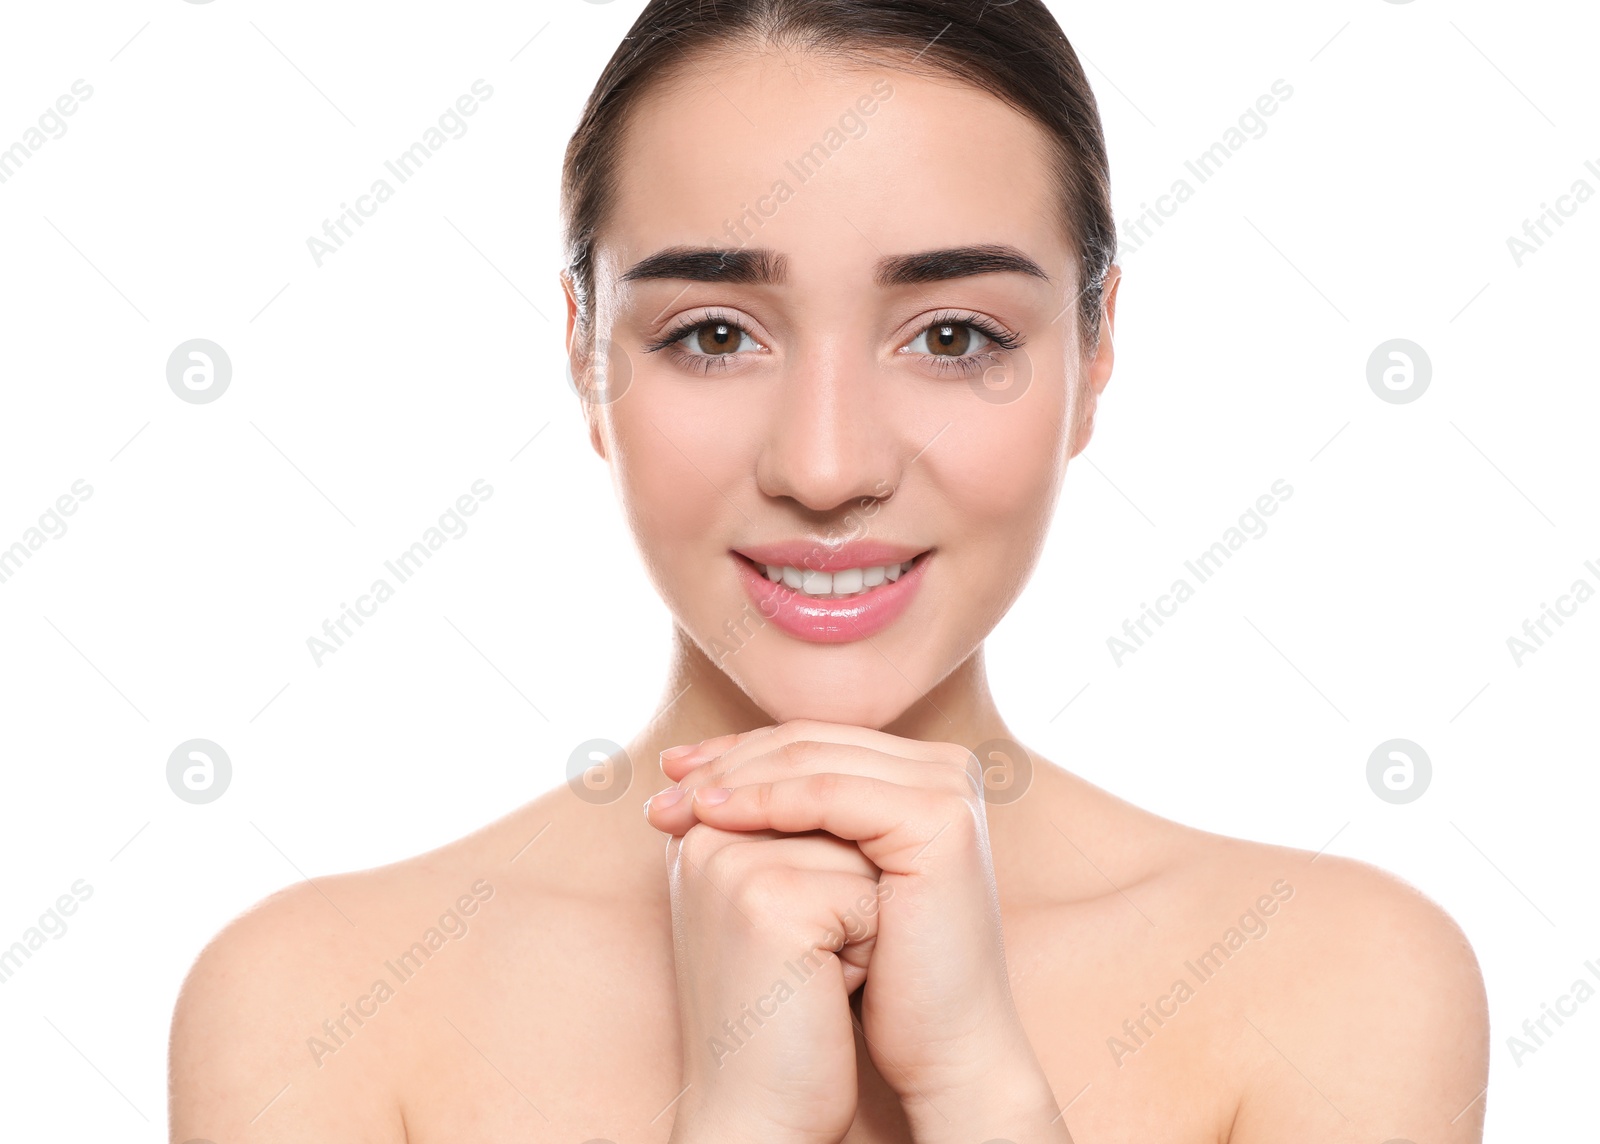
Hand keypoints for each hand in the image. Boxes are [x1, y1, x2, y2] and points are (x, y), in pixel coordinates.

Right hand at [649, 759, 884, 1143]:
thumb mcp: (785, 904)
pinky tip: (825, 994)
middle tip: (811, 961)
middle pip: (842, 813)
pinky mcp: (767, 900)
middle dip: (856, 886)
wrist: (759, 1112)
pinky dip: (869, 950)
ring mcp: (731, 862)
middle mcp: (705, 832)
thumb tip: (857, 768)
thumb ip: (798, 831)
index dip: (844, 864)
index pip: (814, 788)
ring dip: (868, 914)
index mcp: (702, 827)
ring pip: (863, 849)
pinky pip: (870, 894)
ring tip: (814, 973)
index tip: (811, 935)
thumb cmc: (785, 1013)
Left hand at [650, 721, 1071, 1142]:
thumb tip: (687, 767)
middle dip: (728, 761)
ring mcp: (949, 788)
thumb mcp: (824, 877)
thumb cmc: (879, 975)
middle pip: (812, 743)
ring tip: (675, 802)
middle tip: (663, 779)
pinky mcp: (941, 818)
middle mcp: (947, 766)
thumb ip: (787, 817)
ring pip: (814, 762)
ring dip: (735, 778)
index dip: (739, 751)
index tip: (671, 770)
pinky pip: (831, 795)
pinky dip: (765, 801)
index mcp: (925, 770)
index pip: (814, 741)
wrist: (940, 1048)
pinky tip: (713, 818)